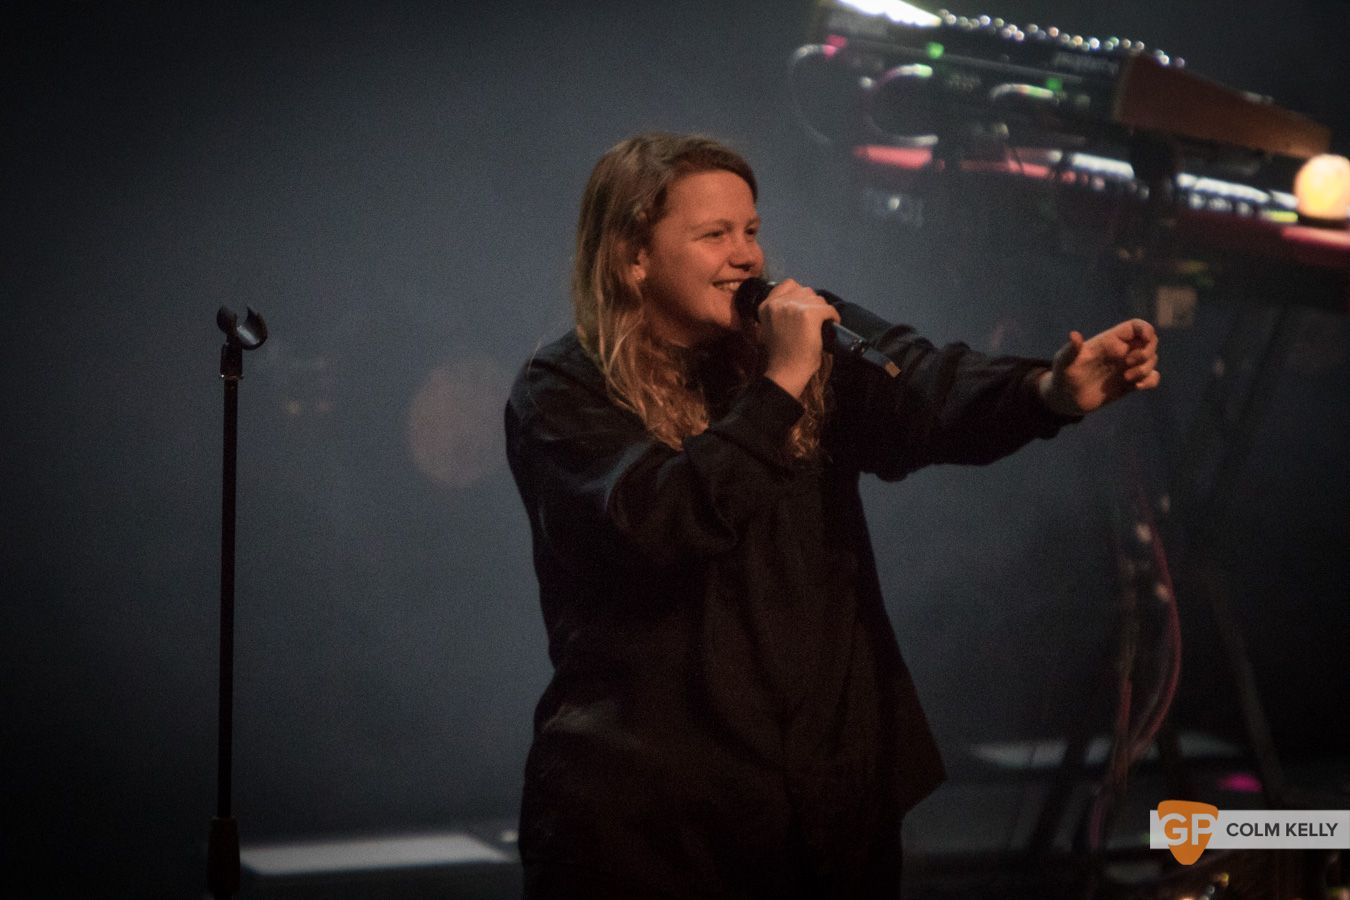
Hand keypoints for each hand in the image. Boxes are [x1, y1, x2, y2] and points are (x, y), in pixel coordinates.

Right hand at [756, 279, 839, 398]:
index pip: (789, 284)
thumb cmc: (780, 355)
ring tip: (822, 323)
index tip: (805, 307)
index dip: (800, 295)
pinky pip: (828, 308)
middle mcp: (778, 302)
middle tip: (815, 319)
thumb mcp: (768, 328)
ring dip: (822, 310)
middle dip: (812, 303)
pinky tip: (832, 324)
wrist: (786, 371)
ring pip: (817, 299)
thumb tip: (797, 303)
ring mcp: (794, 307)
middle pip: (805, 290)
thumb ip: (778, 312)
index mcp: (766, 305)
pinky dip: (833, 316)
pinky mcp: (809, 314)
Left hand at [1039, 319, 1160, 415]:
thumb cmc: (1063, 376)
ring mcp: (1127, 367)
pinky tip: (1137, 387)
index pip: (1135, 326)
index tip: (1146, 339)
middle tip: (1128, 363)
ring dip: (1145, 368)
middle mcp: (1121, 352)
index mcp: (1109, 342)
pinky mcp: (1130, 383)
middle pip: (1150, 341)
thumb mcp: (1064, 363)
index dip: (1145, 329)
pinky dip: (1151, 380)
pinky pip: (1152, 377)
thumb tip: (1075, 335)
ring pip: (1152, 360)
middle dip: (1146, 351)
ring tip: (1127, 378)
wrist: (1066, 399)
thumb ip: (1071, 350)